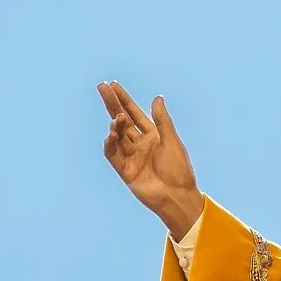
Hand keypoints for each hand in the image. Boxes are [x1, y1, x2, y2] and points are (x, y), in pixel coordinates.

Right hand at [98, 81, 203, 239]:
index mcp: (152, 135)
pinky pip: (113, 155)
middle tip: (102, 87)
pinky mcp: (125, 171)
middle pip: (122, 120)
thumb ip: (162, 120)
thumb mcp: (171, 141)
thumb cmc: (179, 170)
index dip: (124, 99)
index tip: (113, 85)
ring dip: (116, 126)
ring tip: (117, 118)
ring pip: (118, 136)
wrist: (177, 196)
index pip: (135, 113)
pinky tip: (111, 135)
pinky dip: (110, 144)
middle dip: (112, 104)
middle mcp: (140, 144)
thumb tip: (157, 98)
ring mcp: (131, 157)